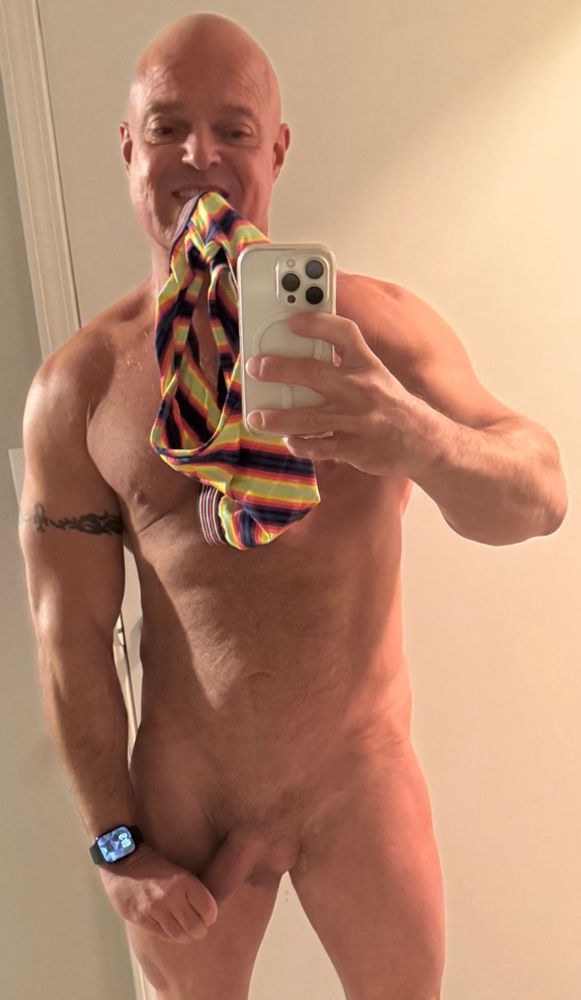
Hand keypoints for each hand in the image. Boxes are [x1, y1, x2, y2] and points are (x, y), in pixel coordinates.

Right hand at [98, 843, 217, 943]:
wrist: (124, 862)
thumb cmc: (155, 865)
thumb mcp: (178, 872)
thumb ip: (191, 891)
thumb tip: (206, 912)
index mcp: (184, 881)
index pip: (208, 909)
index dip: (210, 916)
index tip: (208, 916)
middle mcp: (171, 896)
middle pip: (195, 927)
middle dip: (200, 930)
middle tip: (200, 928)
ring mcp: (155, 909)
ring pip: (179, 935)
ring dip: (186, 936)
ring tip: (187, 932)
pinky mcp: (141, 919)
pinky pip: (163, 935)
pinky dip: (171, 936)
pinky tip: (172, 930)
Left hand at [244, 311, 428, 477]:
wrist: (423, 440)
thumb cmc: (389, 403)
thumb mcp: (375, 374)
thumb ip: (343, 363)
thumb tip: (298, 352)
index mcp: (367, 364)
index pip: (344, 333)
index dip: (317, 323)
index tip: (292, 320)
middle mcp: (362, 389)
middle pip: (316, 374)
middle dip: (282, 369)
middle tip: (256, 366)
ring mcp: (357, 420)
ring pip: (311, 417)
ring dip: (280, 417)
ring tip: (257, 417)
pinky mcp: (354, 447)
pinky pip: (319, 447)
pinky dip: (301, 443)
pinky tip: (289, 439)